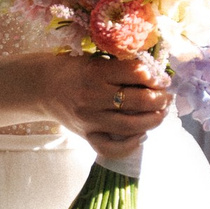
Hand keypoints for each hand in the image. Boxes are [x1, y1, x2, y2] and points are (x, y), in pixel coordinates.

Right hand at [29, 50, 170, 162]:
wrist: (43, 87)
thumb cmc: (73, 70)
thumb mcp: (95, 60)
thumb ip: (121, 68)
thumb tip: (155, 76)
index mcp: (96, 72)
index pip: (135, 74)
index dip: (155, 77)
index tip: (162, 79)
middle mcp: (93, 97)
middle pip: (138, 101)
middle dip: (160, 99)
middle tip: (166, 97)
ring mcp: (90, 119)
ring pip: (130, 125)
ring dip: (153, 120)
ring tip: (161, 114)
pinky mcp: (86, 135)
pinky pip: (111, 148)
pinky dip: (130, 145)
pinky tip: (141, 135)